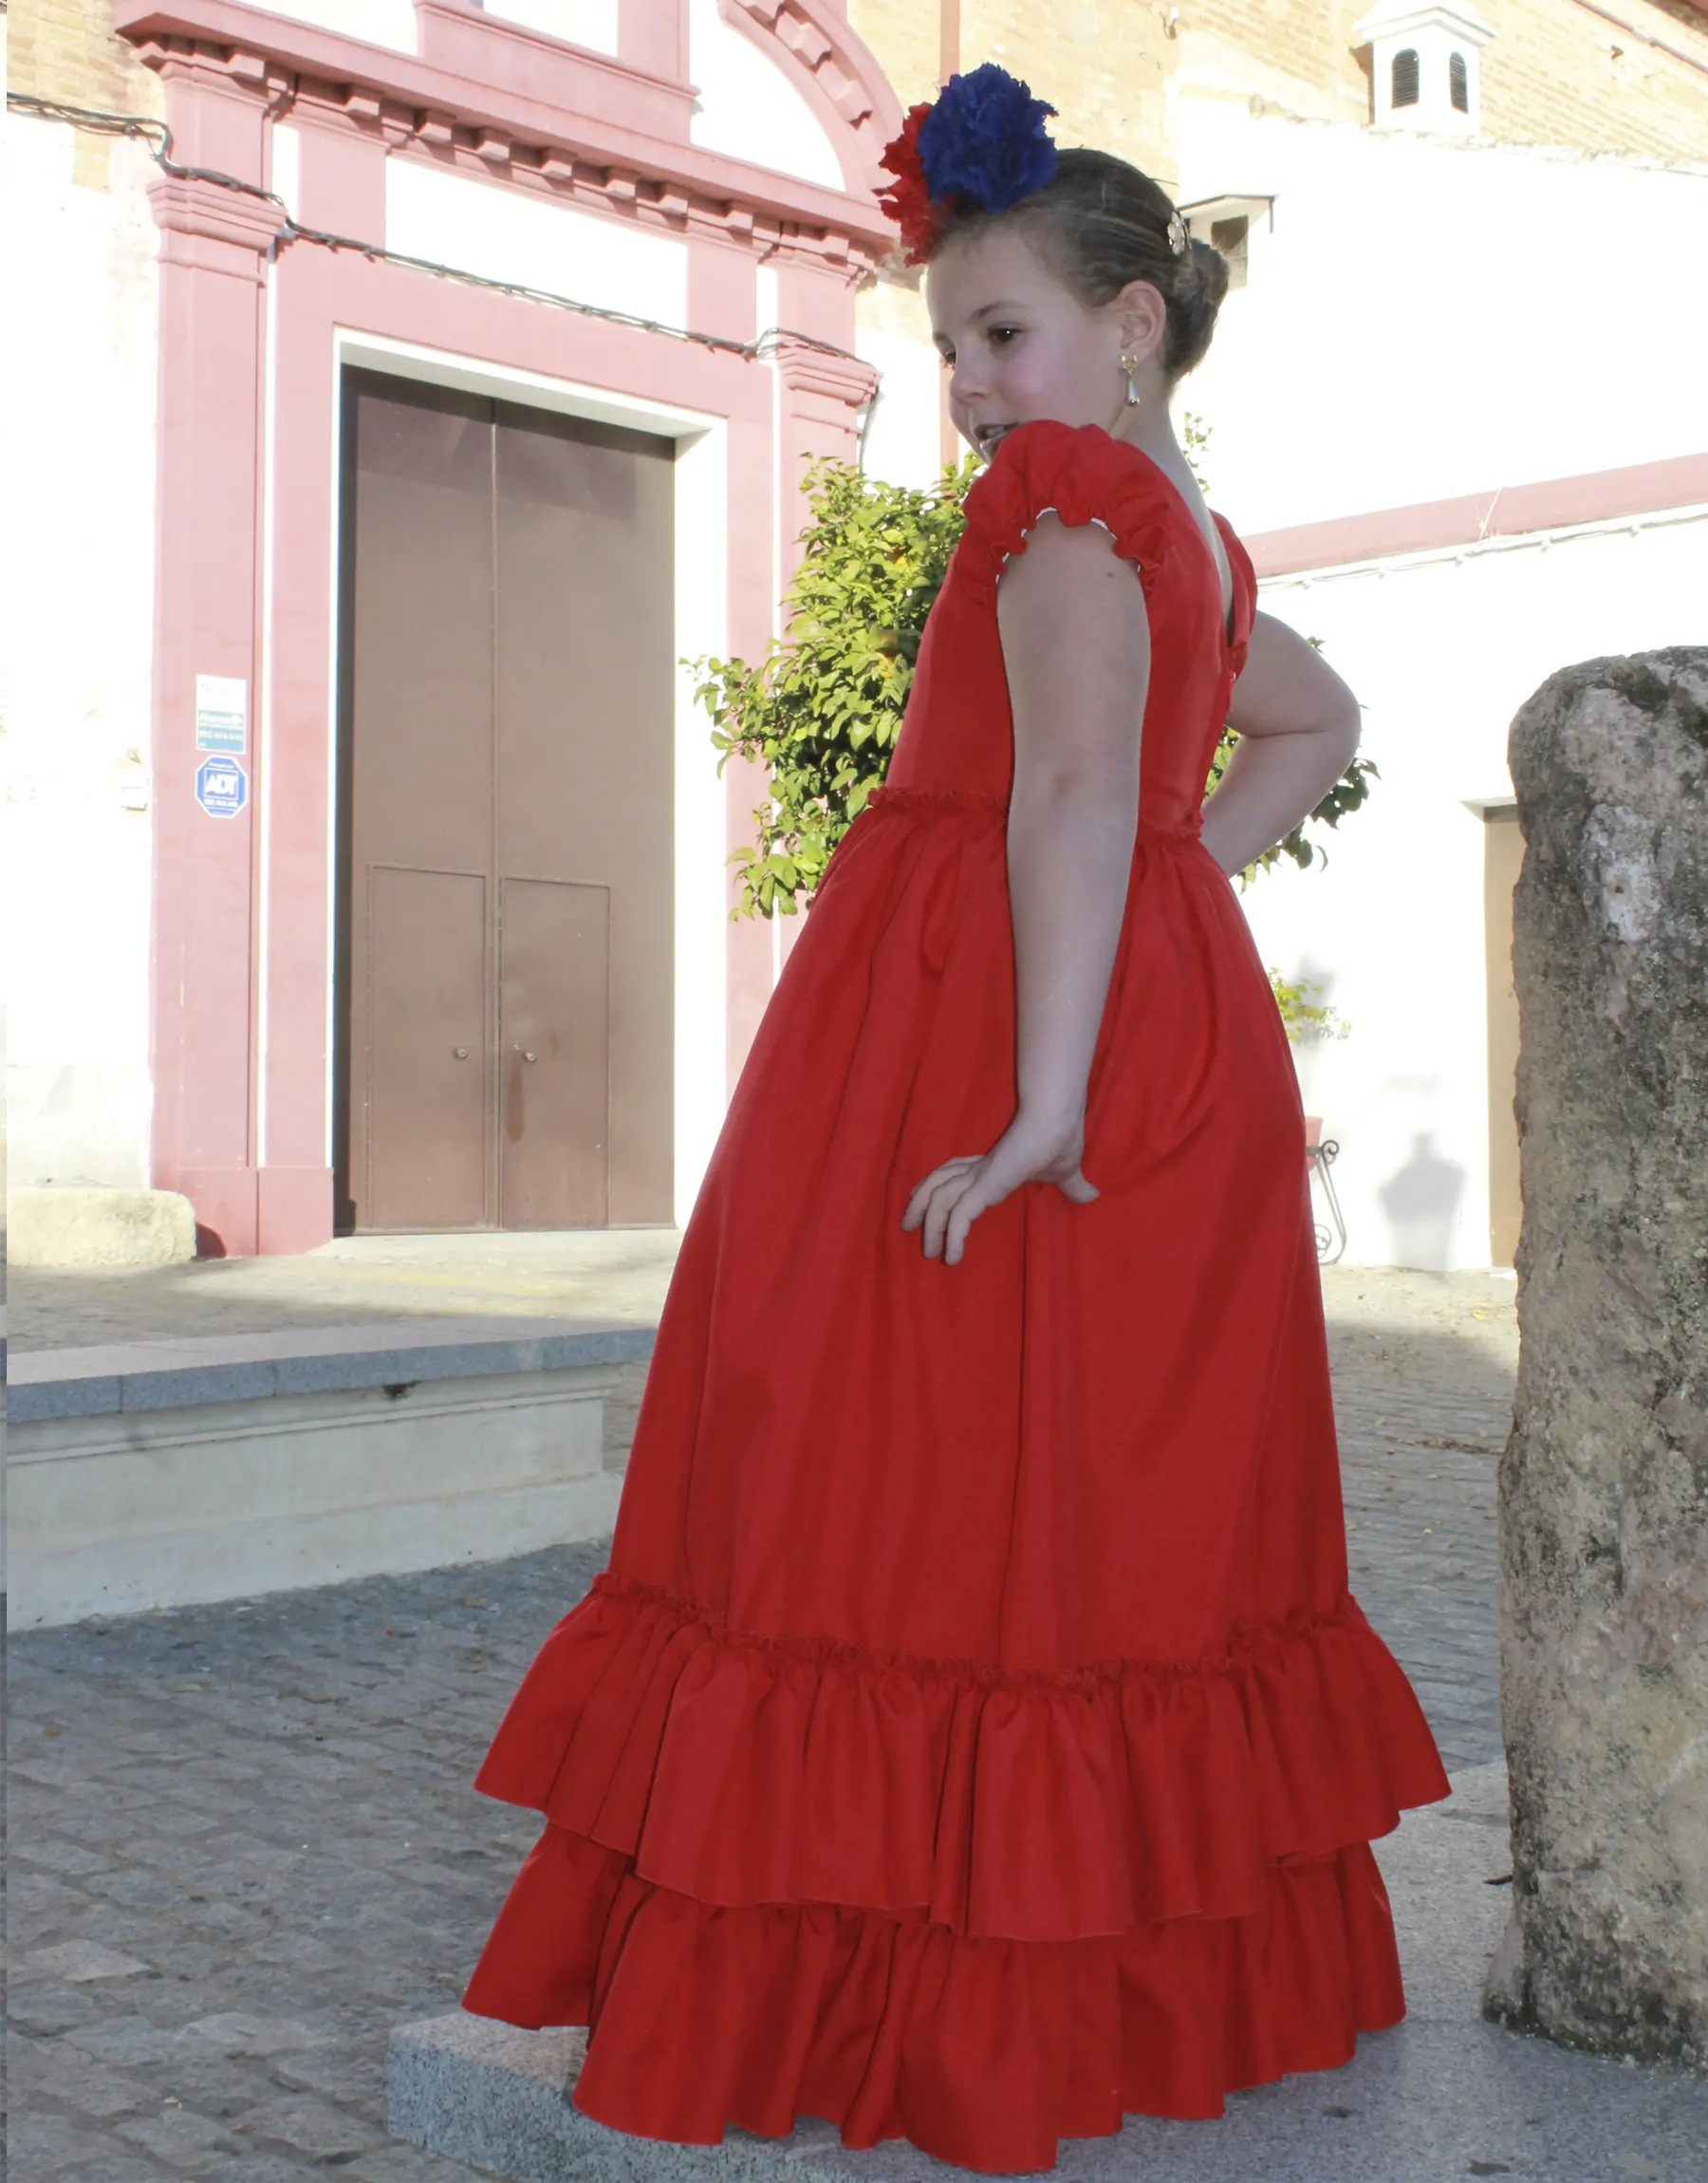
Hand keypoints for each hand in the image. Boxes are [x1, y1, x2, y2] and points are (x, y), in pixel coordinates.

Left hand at [901, 1112, 1098, 1265]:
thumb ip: (1072, 1186)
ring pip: (939, 1200)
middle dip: (920, 1206)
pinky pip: (959, 1216)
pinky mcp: (985, 1187)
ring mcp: (979, 1177)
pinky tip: (952, 1257)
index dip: (937, 1185)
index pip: (955, 1171)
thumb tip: (1093, 1196)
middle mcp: (980, 1169)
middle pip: (937, 1183)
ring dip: (931, 1227)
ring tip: (930, 1252)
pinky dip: (952, 1238)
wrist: (1057, 1125)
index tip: (924, 1202)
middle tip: (909, 1228)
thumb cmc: (1060, 1140)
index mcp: (993, 1163)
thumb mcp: (1066, 1171)